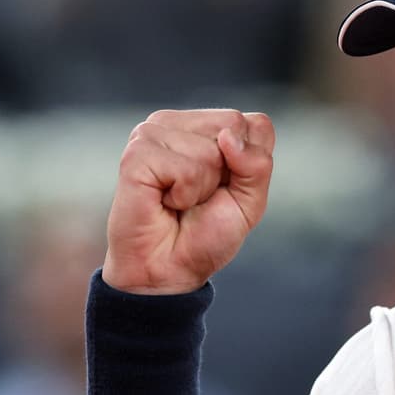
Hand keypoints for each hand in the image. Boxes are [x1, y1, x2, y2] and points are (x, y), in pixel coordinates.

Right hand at [102, 109, 274, 294]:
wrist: (168, 270)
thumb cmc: (205, 234)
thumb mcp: (250, 201)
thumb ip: (257, 164)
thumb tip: (228, 136)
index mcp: (207, 126)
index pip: (255, 123)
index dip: (251, 164)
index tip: (226, 187)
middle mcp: (179, 123)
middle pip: (233, 127)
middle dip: (228, 173)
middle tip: (200, 196)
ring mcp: (153, 133)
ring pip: (210, 149)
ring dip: (202, 187)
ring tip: (179, 201)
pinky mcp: (137, 153)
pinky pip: (186, 169)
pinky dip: (184, 195)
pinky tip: (164, 202)